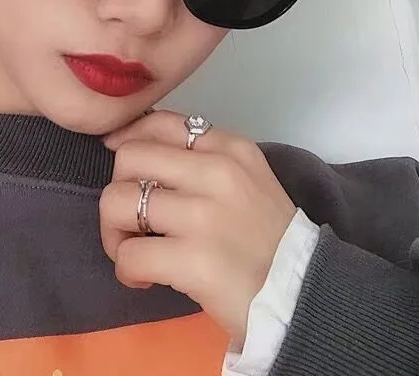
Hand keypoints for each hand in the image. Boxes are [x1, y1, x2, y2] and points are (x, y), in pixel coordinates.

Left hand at [100, 109, 296, 345]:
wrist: (304, 296)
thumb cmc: (268, 239)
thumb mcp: (246, 179)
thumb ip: (202, 159)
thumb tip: (136, 149)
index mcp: (231, 149)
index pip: (162, 122)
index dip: (128, 139)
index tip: (121, 164)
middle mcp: (218, 172)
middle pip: (130, 157)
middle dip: (118, 188)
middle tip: (131, 219)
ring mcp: (204, 216)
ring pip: (118, 202)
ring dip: (114, 232)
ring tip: (134, 249)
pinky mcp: (194, 260)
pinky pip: (128, 254)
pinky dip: (126, 269)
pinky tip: (145, 279)